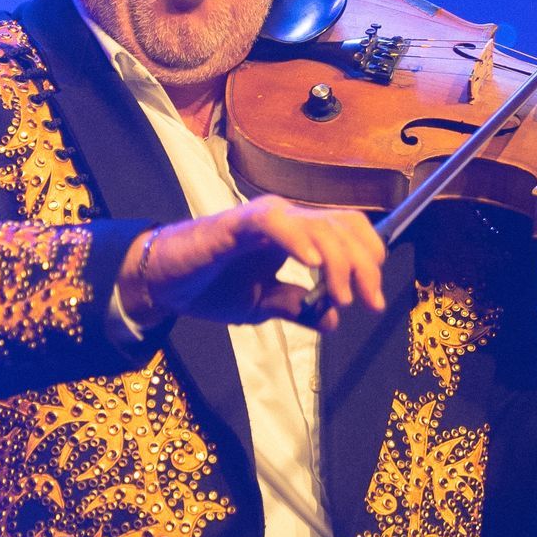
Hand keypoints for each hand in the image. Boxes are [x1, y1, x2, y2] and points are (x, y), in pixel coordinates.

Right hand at [118, 196, 388, 332]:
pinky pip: (276, 222)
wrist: (163, 284)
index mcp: (295, 233)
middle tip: (370, 302)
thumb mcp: (262, 304)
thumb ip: (297, 307)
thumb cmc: (209, 285)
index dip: (369, 260)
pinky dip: (300, 240)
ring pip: (319, 226)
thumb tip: (332, 319)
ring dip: (339, 262)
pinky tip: (313, 266)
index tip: (374, 300)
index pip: (348, 231)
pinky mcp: (237, 223)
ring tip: (339, 295)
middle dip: (364, 265)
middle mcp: (286, 218)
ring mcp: (263, 217)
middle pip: (344, 226)